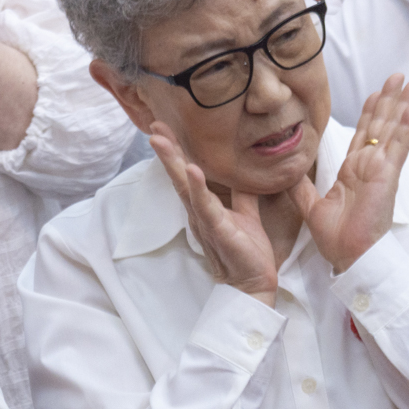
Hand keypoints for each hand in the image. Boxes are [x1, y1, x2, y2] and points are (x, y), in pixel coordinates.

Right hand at [149, 121, 279, 302]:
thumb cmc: (247, 251)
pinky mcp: (216, 229)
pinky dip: (197, 186)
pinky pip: (204, 205)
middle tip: (154, 126)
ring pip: (184, 186)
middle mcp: (197, 210)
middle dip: (166, 150)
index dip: (176, 151)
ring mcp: (204, 219)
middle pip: (177, 175)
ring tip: (161, 140)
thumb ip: (242, 194)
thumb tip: (244, 172)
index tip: (164, 128)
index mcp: (203, 205)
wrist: (253, 282)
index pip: (186, 172)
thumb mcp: (246, 214)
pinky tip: (192, 169)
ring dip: (172, 162)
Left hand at [292, 74, 408, 273]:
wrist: (348, 257)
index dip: (370, 112)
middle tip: (399, 76)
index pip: (363, 134)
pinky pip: (396, 147)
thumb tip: (285, 171)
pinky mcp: (386, 176)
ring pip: (392, 129)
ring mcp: (380, 169)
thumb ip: (299, 186)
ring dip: (402, 104)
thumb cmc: (336, 237)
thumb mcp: (310, 205)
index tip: (375, 92)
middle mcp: (369, 166)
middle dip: (390, 99)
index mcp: (353, 171)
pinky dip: (405, 126)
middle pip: (381, 125)